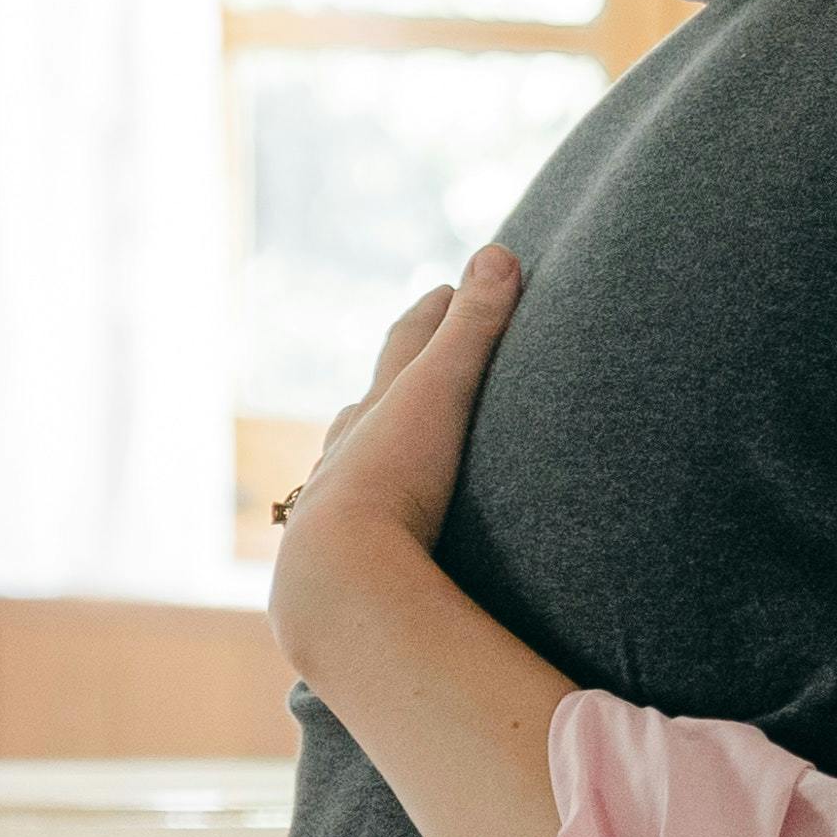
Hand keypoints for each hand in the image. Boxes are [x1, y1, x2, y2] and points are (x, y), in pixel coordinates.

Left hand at [268, 248, 517, 647]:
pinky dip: (374, 528)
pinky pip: (361, 540)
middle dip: (391, 387)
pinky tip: (384, 548)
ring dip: (370, 459)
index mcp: (375, 411)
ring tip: (385, 459)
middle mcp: (347, 458)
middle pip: (367, 407)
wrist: (340, 583)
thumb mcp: (439, 390)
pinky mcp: (346, 572)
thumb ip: (474, 328)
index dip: (431, 316)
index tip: (449, 291)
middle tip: (410, 368)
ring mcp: (338, 516)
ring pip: (352, 473)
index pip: (404, 348)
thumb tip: (498, 253)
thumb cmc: (390, 478)